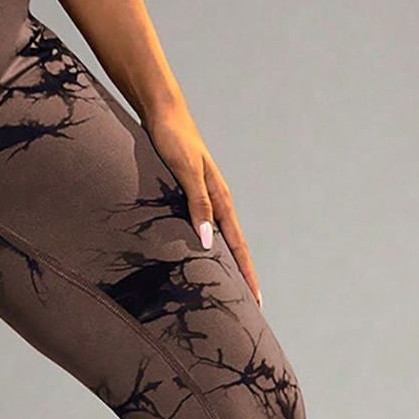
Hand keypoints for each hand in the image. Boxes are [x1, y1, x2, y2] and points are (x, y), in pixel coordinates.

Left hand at [144, 99, 262, 307]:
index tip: (256, 301)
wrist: (162, 112)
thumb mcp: (185, 172)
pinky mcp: (188, 193)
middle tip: (248, 307)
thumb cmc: (172, 139)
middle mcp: (216, 200)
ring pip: (218, 238)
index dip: (247, 274)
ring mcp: (203, 197)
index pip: (238, 245)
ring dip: (225, 263)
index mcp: (220, 199)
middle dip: (242, 276)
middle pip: (233, 246)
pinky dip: (206, 246)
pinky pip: (202, 227)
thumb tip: (208, 242)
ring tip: (228, 289)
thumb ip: (197, 204)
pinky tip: (201, 256)